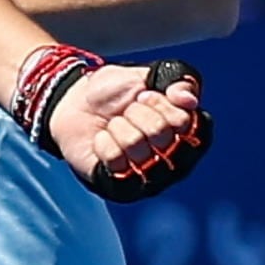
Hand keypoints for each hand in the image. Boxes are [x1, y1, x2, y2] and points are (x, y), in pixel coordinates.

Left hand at [49, 61, 209, 201]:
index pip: (184, 121)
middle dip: (136, 113)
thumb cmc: (116, 93)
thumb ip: (179, 81)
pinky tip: (103, 140)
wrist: (76, 103)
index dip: (160, 104)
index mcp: (188, 133)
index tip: (144, 95)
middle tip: (126, 112)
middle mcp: (176, 160)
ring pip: (135, 145)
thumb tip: (188, 100)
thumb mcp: (149, 77)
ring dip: (118, 127)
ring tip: (113, 126)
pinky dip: (103, 142)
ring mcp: (149, 176)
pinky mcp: (122, 187)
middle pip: (159, 133)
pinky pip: (113, 159)